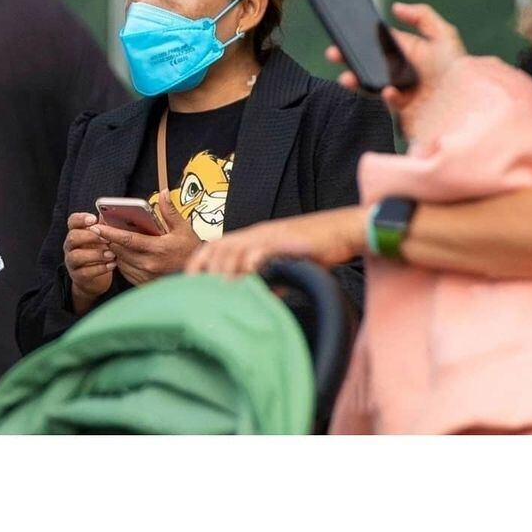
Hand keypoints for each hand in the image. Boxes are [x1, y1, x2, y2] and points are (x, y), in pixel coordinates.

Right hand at [64, 211, 116, 310]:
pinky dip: (100, 268)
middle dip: (90, 237)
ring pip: (76, 256)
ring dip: (95, 254)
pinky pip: (85, 272)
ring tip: (112, 254)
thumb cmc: (99, 252)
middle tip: (107, 239)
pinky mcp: (78, 276)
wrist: (95, 278)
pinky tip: (112, 265)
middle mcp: (70, 246)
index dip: (81, 219)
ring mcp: (72, 262)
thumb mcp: (101, 238)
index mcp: (76, 232)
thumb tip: (113, 212)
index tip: (94, 219)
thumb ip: (105, 226)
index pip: (72, 221)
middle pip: (72, 237)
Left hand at [89, 190, 198, 287]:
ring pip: (120, 261)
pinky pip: (125, 272)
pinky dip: (122, 262)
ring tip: (111, 239)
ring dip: (114, 251)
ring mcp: (146, 276)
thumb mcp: (183, 228)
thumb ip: (170, 211)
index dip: (110, 232)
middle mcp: (149, 264)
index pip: (127, 240)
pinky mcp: (144, 284)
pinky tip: (124, 252)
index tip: (96, 226)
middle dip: (108, 239)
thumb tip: (164, 192)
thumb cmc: (189, 250)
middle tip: (101, 228)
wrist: (197, 274)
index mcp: (157, 249)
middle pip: (119, 250)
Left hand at [185, 206, 368, 277]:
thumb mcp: (285, 265)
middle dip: (207, 271)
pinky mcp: (287, 239)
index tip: (188, 285)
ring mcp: (270, 235)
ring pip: (236, 248)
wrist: (342, 230)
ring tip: (220, 290)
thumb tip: (260, 301)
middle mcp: (256, 234)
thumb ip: (270, 279)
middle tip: (202, 294)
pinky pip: (264, 248)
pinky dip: (253, 259)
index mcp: (251, 238)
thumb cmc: (314, 249)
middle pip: (219, 248)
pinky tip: (248, 273)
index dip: (198, 264)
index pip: (214, 247)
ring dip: (225, 269)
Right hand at [326, 1, 466, 140]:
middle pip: (368, 63)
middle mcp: (399, 72)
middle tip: (332, 54)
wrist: (474, 107)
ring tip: (346, 78)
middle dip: (349, 58)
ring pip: (371, 84)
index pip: (377, 44)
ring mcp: (399, 92)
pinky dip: (387, 96)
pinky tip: (389, 91)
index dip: (359, 40)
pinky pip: (390, 102)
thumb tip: (395, 7)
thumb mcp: (444, 37)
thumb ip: (424, 17)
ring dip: (357, 80)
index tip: (342, 37)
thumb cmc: (460, 69)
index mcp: (406, 54)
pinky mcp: (403, 111)